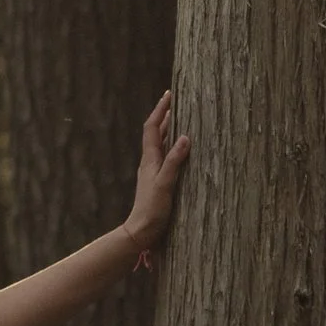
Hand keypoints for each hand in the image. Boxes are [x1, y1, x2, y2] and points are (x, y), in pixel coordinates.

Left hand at [123, 90, 190, 261]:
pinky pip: (167, 157)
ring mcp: (153, 171)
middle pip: (157, 133)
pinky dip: (174, 147)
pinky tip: (182, 149)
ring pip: (162, 144)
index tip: (169, 94)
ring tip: (182, 118)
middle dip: (166, 115)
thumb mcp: (165, 184)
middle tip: (178, 101)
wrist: (141, 231)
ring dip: (170, 130)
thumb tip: (185, 137)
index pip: (153, 128)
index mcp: (150, 159)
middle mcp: (150, 162)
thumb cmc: (152, 209)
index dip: (160, 110)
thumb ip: (174, 162)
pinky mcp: (159, 181)